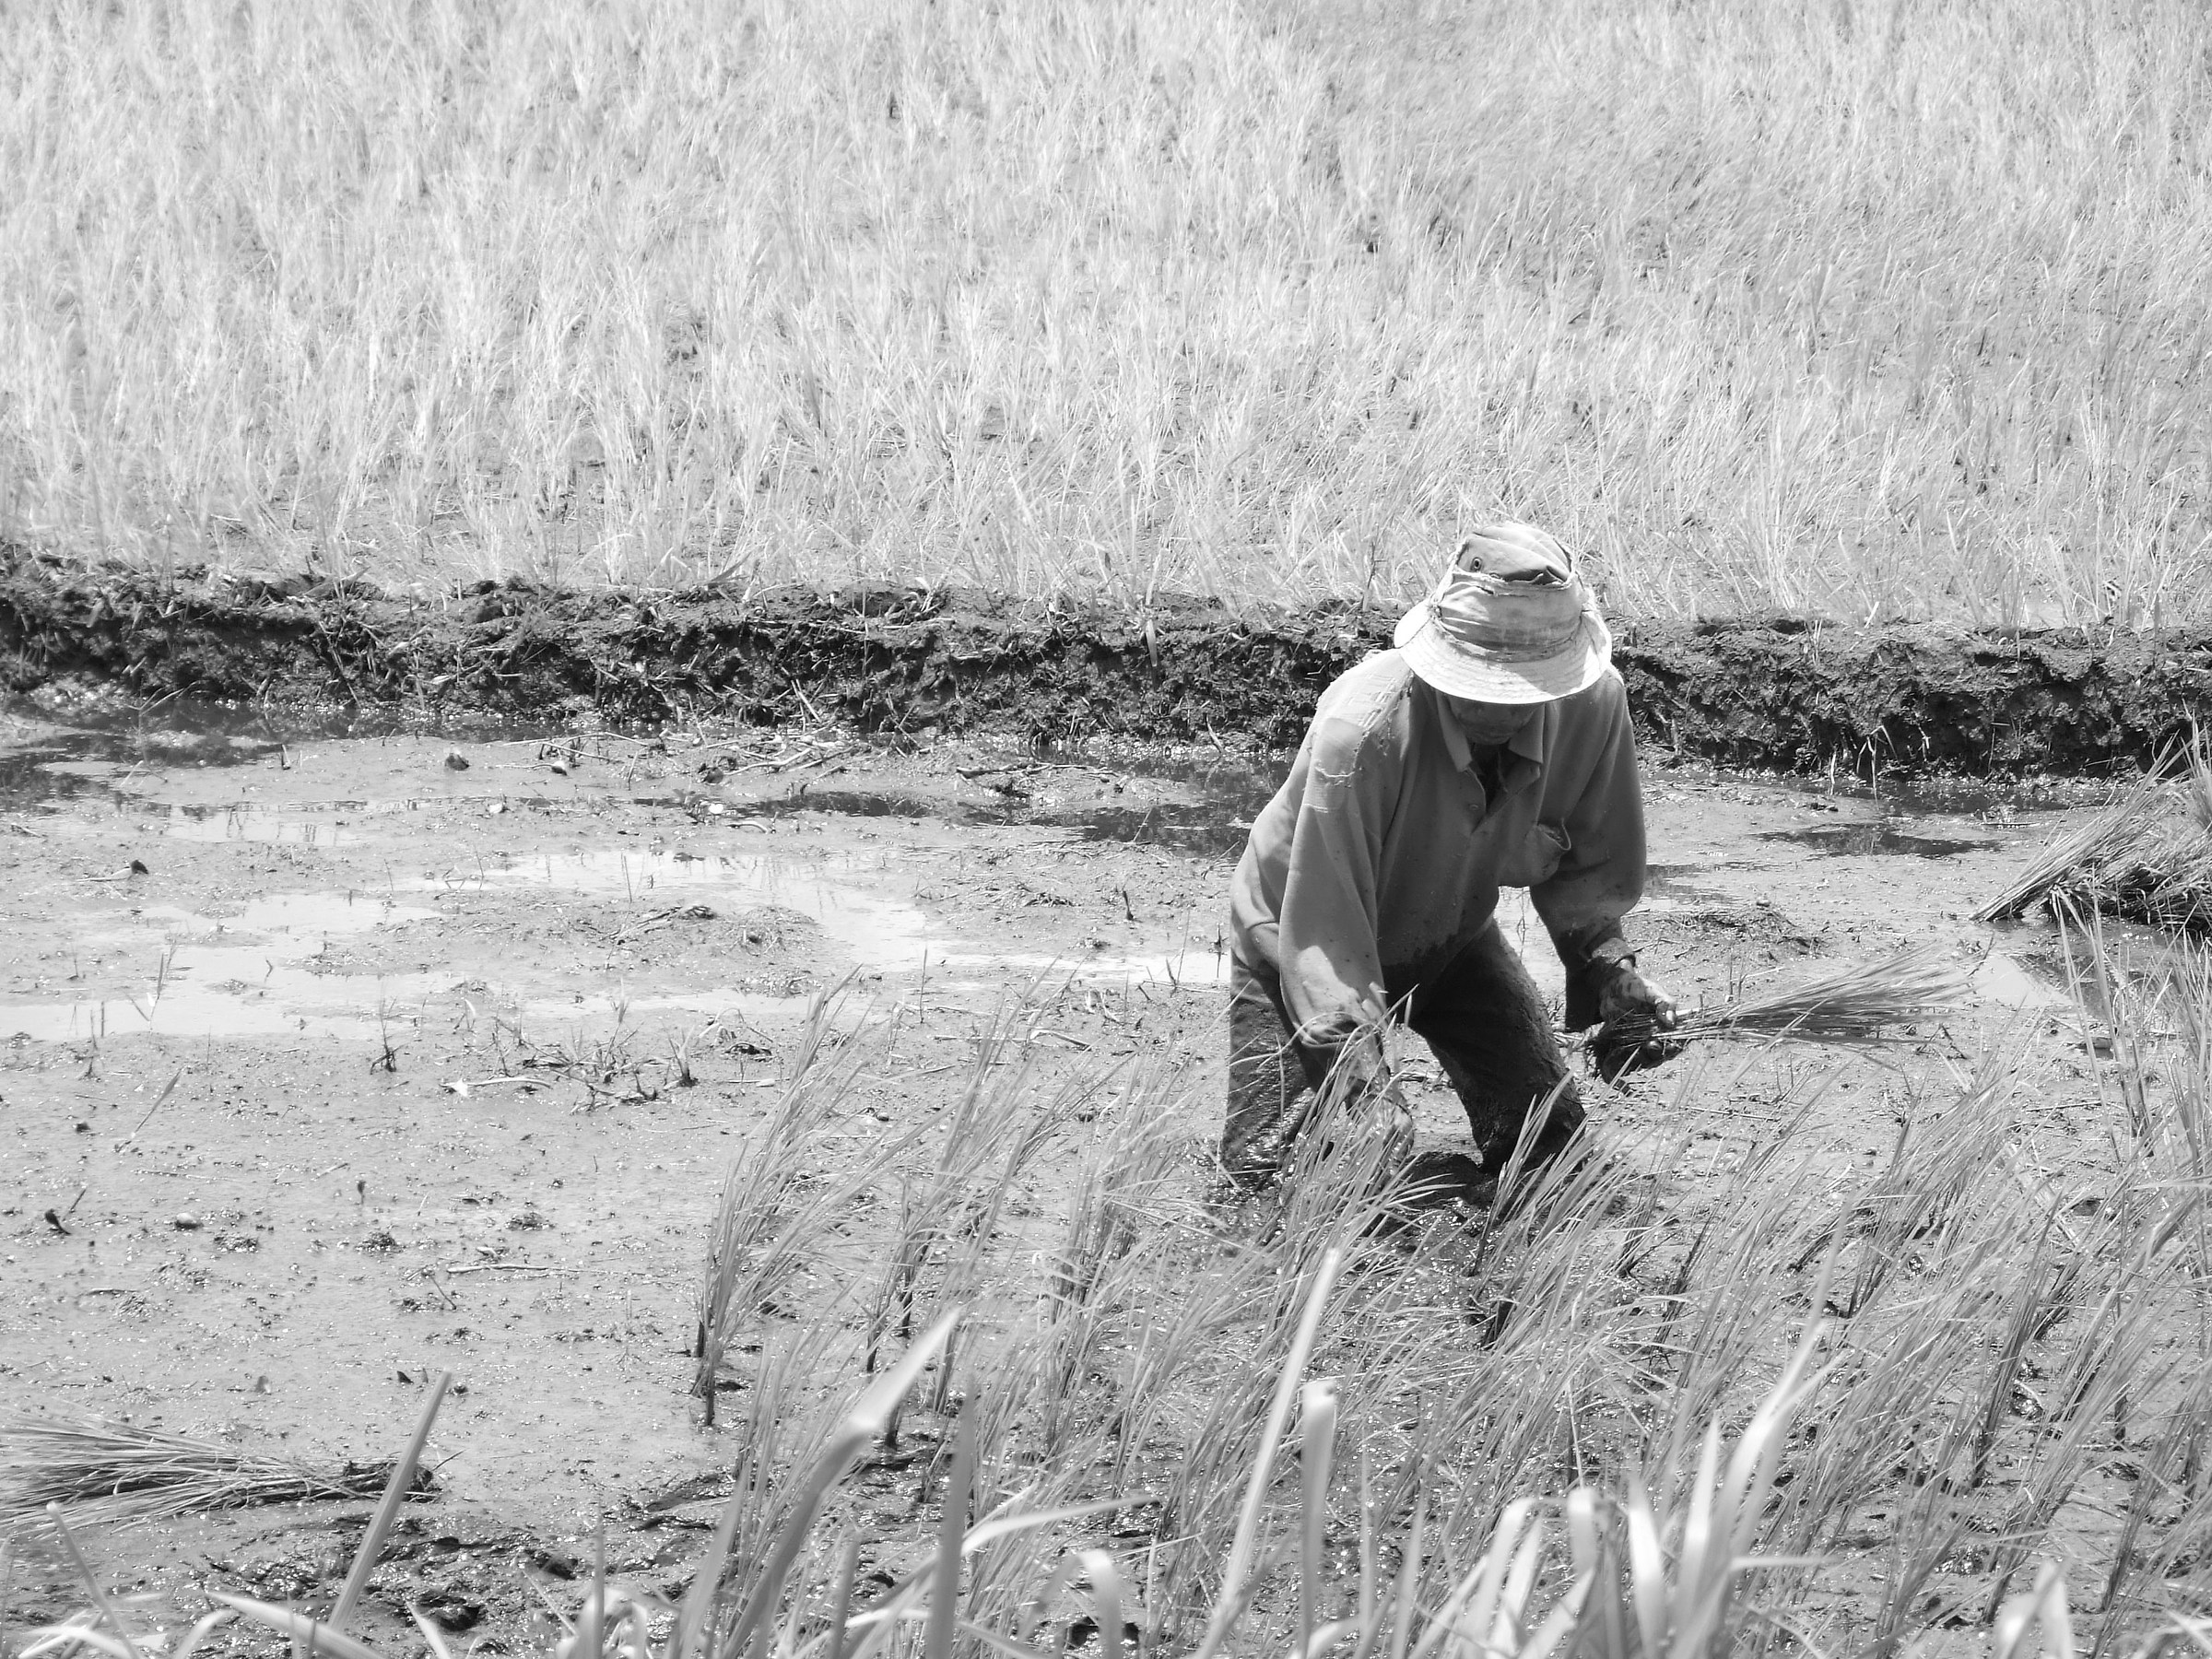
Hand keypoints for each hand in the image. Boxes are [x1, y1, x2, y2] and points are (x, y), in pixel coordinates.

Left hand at [1591, 961, 1679, 1078]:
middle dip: (1658, 1053)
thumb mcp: (1652, 991)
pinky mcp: (1625, 1045)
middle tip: (1651, 1045)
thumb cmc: (1636, 987)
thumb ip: (1664, 1004)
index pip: (1678, 1041)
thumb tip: (1672, 1022)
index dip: (1676, 1046)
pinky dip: (1626, 1061)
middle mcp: (1657, 1037)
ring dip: (1643, 1058)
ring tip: (1637, 1050)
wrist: (1611, 987)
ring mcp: (1641, 1042)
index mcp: (1669, 1025)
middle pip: (1662, 1054)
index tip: (1671, 1045)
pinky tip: (1622, 1057)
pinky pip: (1628, 1058)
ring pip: (1646, 1059)